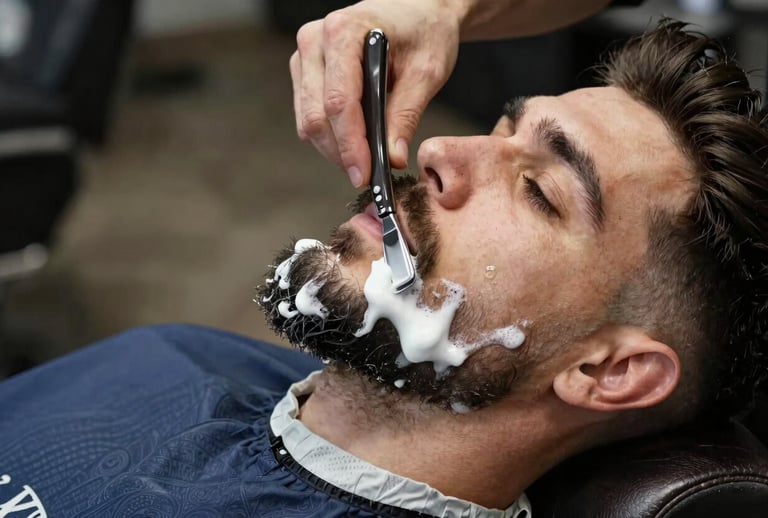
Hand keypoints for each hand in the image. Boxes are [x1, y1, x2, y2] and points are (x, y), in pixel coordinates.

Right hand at [289, 0, 461, 186]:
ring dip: (335, 149)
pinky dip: (331, 137)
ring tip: (366, 161)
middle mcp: (315, 41)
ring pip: (309, 120)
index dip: (351, 144)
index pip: (339, 101)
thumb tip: (392, 159)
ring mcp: (305, 56)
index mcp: (344, 31)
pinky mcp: (304, 71)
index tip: (365, 174)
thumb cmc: (424, 32)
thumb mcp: (426, 72)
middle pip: (317, 116)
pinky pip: (309, 116)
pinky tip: (356, 142)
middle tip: (368, 176)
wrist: (416, 10)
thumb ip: (406, 116)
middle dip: (342, 153)